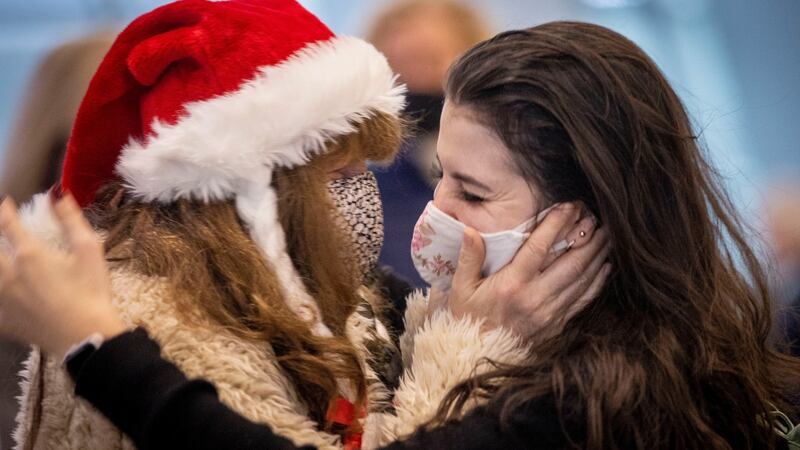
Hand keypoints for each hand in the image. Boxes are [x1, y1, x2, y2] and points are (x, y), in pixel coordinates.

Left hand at [0, 195, 127, 358]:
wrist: (86, 336)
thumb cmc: (92, 292)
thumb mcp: (89, 251)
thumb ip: (71, 220)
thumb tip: (57, 195)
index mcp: (31, 254)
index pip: (8, 223)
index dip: (4, 210)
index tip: (6, 203)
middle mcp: (8, 274)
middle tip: (0, 230)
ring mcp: (2, 299)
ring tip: (5, 260)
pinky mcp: (3, 320)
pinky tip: (6, 291)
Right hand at [440, 203, 610, 336]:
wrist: (476, 356)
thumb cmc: (467, 318)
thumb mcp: (460, 288)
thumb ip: (468, 258)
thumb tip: (470, 230)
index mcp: (511, 284)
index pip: (539, 247)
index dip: (556, 224)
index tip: (569, 206)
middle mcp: (535, 298)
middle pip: (571, 263)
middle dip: (587, 238)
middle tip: (598, 218)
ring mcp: (549, 313)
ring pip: (581, 280)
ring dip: (597, 256)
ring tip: (606, 236)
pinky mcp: (557, 325)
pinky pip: (583, 300)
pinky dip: (597, 282)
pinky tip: (605, 267)